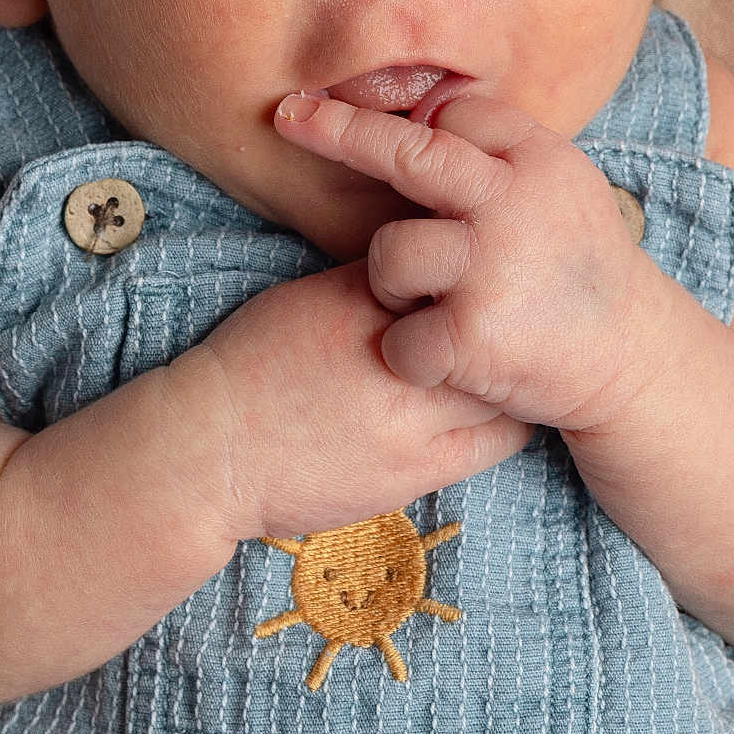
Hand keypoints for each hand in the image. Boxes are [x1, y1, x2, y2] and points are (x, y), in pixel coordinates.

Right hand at [177, 258, 531, 541]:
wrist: (209, 450)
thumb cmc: (251, 366)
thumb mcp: (306, 297)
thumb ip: (371, 282)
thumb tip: (433, 264)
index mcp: (363, 297)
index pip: (452, 263)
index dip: (481, 266)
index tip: (489, 270)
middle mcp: (394, 350)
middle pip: (490, 319)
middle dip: (511, 314)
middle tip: (524, 312)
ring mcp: (409, 416)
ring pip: (505, 382)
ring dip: (516, 372)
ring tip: (518, 365)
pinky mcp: (416, 471)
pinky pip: (497, 441)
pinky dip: (509, 420)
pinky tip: (501, 410)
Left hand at [274, 92, 666, 430]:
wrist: (630, 361)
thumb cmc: (577, 269)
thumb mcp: (560, 187)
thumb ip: (500, 152)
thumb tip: (422, 111)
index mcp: (539, 159)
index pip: (452, 118)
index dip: (406, 127)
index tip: (337, 109)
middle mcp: (514, 202)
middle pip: (407, 153)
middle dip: (338, 130)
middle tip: (289, 115)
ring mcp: (492, 268)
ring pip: (388, 254)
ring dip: (394, 286)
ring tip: (435, 305)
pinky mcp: (473, 335)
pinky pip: (397, 336)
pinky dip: (410, 354)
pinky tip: (444, 359)